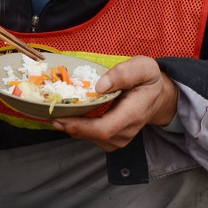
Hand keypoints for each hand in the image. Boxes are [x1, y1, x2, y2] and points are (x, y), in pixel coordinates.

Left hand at [50, 56, 178, 150]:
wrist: (156, 97)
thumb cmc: (147, 80)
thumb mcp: (143, 68)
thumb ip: (124, 73)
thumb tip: (100, 85)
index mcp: (134, 113)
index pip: (105, 129)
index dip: (80, 126)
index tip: (60, 117)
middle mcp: (127, 131)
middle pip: (95, 136)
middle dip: (70, 126)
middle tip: (50, 114)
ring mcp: (120, 138)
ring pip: (91, 138)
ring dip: (73, 128)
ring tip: (57, 113)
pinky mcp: (113, 140)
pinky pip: (92, 138)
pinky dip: (79, 129)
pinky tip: (70, 117)